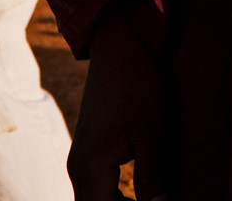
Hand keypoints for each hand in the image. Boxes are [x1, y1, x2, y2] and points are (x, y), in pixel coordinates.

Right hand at [68, 11, 166, 200]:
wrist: (119, 46)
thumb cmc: (138, 84)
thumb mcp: (152, 132)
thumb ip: (152, 176)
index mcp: (91, 167)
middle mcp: (78, 167)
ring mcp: (80, 158)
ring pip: (95, 200)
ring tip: (153, 200)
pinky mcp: (88, 149)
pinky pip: (97, 186)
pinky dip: (115, 197)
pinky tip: (140, 196)